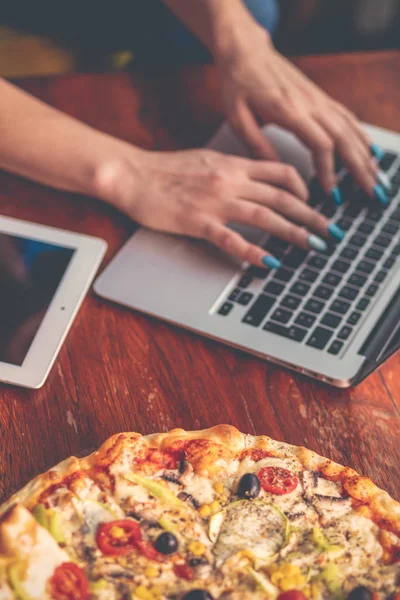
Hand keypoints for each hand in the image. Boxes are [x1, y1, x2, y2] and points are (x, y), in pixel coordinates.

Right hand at [100, 148, 342, 266]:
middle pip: (283, 197)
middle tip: (330, 232)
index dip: (304, 188)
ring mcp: (216, 202)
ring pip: (265, 216)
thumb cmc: (166, 170)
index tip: (313, 202)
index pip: (282, 172)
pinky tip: (270, 263)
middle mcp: (230, 180)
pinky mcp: (198, 222)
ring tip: (313, 246)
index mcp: (233, 164)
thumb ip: (233, 171)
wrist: (133, 175)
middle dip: (312, 215)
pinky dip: (254, 252)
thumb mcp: (207, 161)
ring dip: (294, 232)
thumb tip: (254, 183)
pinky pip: (232, 239)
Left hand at [215, 27, 383, 203]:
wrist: (246, 51)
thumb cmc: (237, 84)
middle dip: (359, 168)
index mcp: (289, 110)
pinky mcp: (320, 97)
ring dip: (365, 154)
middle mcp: (310, 103)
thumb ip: (256, 145)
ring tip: (375, 178)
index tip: (331, 193)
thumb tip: (278, 171)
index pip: (320, 143)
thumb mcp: (236, 118)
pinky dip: (361, 136)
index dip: (329, 170)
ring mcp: (318, 99)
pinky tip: (369, 152)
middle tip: (371, 192)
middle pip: (344, 138)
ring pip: (350, 129)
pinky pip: (347, 118)